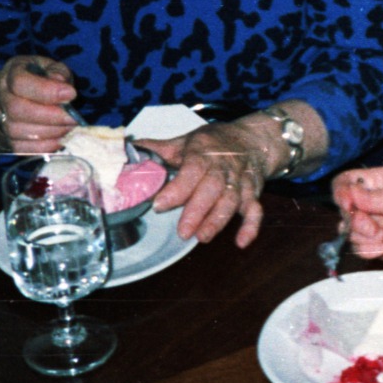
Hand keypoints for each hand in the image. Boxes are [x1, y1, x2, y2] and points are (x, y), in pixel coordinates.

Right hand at [0, 56, 77, 152]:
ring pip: (17, 131)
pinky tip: (61, 140)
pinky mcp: (6, 140)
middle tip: (73, 118)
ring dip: (49, 132)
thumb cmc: (36, 79)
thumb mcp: (49, 67)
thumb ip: (58, 72)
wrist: (9, 97)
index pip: (20, 83)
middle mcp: (1, 96)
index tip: (71, 94)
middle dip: (50, 116)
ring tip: (69, 128)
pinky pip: (21, 148)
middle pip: (17, 109)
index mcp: (12, 74)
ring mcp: (0, 120)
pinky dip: (43, 147)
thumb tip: (63, 85)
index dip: (46, 90)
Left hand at [146, 121, 272, 247]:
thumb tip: (126, 150)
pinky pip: (256, 210)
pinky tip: (241, 243)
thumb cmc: (215, 142)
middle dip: (198, 211)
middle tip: (182, 231)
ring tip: (202, 237)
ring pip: (232, 201)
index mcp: (204, 153)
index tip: (159, 204)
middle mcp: (224, 167)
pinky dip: (251, 226)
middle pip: (213, 189)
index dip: (178, 189)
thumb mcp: (186, 141)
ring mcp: (240, 181)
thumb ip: (158, 150)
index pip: (192, 170)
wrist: (254, 139)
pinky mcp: (253, 193)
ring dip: (218, 220)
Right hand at [332, 168, 382, 261]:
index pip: (345, 182)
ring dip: (361, 237)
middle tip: (372, 226)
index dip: (341, 193)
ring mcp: (376, 225)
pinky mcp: (381, 245)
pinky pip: (362, 249)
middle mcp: (373, 203)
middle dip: (353, 220)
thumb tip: (350, 194)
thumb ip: (381, 198)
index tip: (348, 204)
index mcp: (379, 182)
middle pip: (343, 210)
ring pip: (350, 232)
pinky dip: (368, 250)